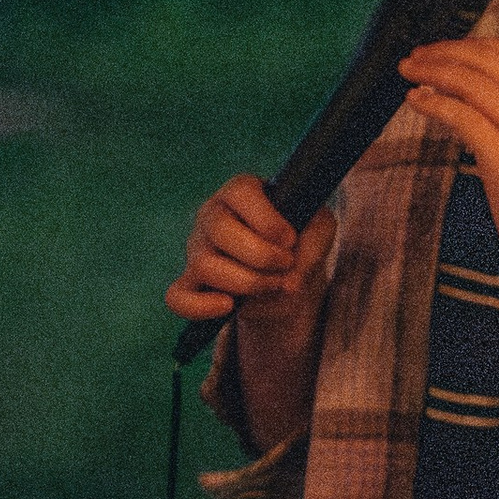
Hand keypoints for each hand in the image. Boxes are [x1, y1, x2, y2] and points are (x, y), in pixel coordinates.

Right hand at [167, 175, 334, 443]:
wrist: (287, 270)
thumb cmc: (301, 239)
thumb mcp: (319, 231)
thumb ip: (314, 244)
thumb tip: (287, 283)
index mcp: (241, 192)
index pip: (240, 192)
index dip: (267, 220)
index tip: (290, 240)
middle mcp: (212, 215)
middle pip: (220, 229)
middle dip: (261, 255)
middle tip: (286, 264)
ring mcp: (197, 249)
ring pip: (205, 265)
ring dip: (247, 283)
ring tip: (274, 284)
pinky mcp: (190, 282)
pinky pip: (178, 297)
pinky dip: (201, 307)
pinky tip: (229, 306)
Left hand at [397, 37, 498, 325]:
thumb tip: (468, 97)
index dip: (468, 43)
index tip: (441, 49)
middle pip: (485, 59)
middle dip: (443, 52)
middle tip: (415, 57)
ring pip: (472, 81)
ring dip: (433, 71)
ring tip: (409, 73)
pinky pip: (463, 116)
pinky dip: (434, 103)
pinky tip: (417, 102)